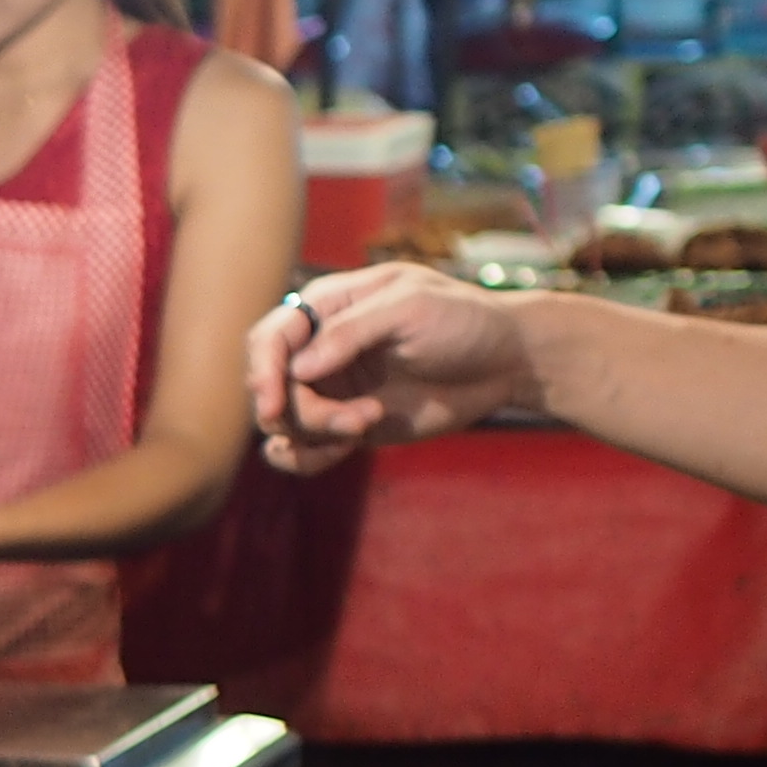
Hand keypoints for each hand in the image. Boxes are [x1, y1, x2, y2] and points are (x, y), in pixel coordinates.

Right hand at [249, 264, 541, 476]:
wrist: (505, 363)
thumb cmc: (464, 321)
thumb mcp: (411, 309)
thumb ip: (351, 332)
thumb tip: (297, 369)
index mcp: (329, 308)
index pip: (269, 338)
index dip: (261, 369)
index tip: (273, 403)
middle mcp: (320, 349)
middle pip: (272, 387)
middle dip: (301, 411)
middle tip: (355, 420)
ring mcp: (330, 389)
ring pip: (283, 424)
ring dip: (316, 434)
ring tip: (368, 422)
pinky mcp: (345, 425)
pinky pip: (299, 452)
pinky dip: (311, 458)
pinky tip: (350, 446)